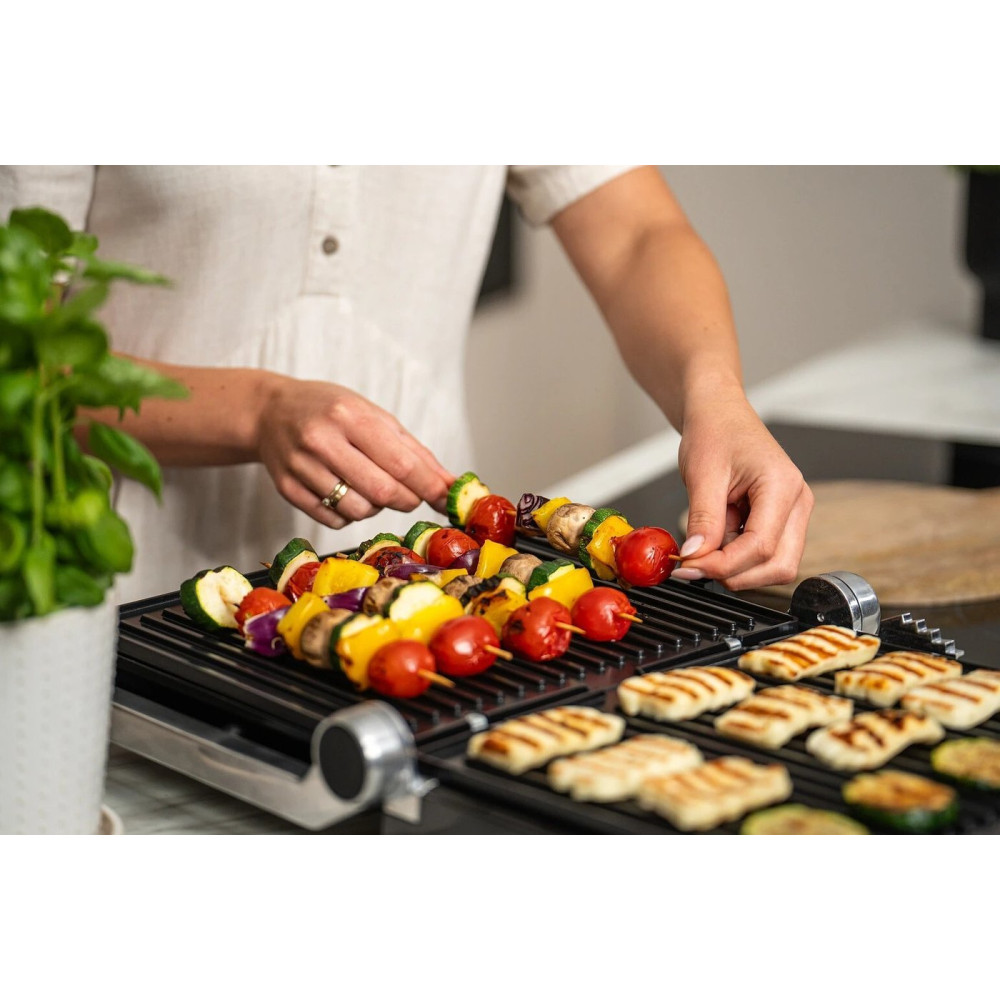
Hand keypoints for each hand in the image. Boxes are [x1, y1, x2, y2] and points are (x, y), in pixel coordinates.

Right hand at [256, 377, 453, 528]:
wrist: (270, 411)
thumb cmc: (331, 411)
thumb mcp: (373, 416)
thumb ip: (413, 451)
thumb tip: (448, 485)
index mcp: (349, 415)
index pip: (400, 463)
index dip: (428, 486)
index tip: (444, 497)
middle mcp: (321, 440)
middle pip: (381, 491)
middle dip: (406, 500)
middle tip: (410, 495)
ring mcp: (300, 466)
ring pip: (358, 510)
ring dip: (377, 507)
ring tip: (372, 488)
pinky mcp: (287, 489)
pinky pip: (335, 519)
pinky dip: (351, 514)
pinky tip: (346, 493)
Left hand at [672, 395, 812, 589]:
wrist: (719, 415)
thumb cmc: (715, 432)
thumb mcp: (702, 475)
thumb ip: (703, 520)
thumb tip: (696, 558)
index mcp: (783, 486)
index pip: (761, 546)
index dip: (723, 564)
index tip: (689, 566)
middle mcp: (797, 502)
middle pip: (779, 565)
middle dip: (736, 574)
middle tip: (696, 566)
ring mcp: (793, 513)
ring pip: (776, 565)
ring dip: (738, 567)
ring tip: (707, 543)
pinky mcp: (781, 521)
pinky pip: (766, 554)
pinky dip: (738, 557)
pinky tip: (717, 538)